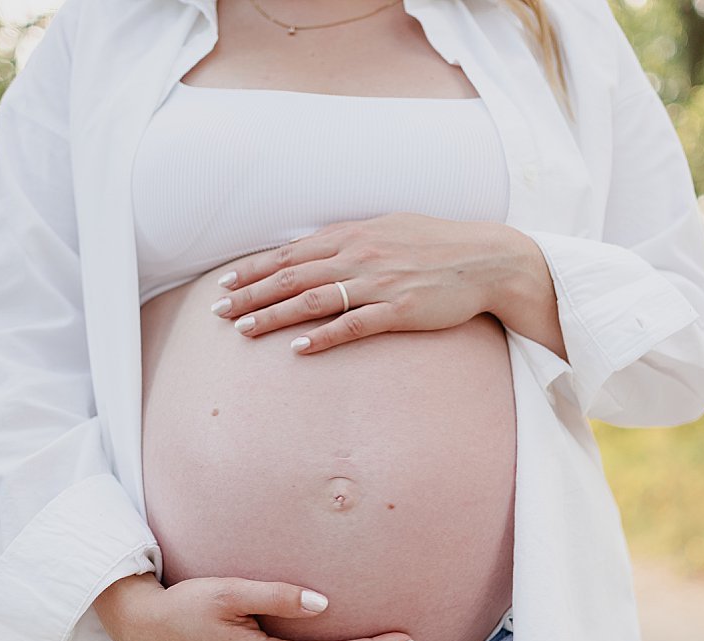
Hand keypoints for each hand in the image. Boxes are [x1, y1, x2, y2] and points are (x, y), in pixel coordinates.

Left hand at [208, 213, 521, 353]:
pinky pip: (353, 325)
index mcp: (353, 234)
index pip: (290, 254)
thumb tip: (316, 250)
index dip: (254, 270)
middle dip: (250, 295)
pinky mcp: (400, 310)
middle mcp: (359, 255)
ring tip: (242, 331)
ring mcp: (379, 283)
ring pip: (313, 301)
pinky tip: (298, 349)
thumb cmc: (437, 244)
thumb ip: (351, 239)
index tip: (226, 284)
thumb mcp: (388, 228)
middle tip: (217, 312)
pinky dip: (323, 337)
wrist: (487, 259)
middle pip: (291, 277)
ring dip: (273, 316)